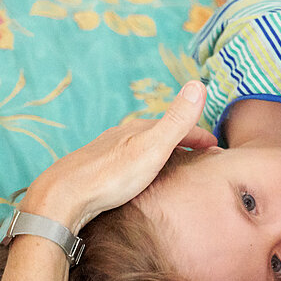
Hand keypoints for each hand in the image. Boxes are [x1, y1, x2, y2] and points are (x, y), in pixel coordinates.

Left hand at [23, 81, 215, 231]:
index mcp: (140, 130)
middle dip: (182, 141)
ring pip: (141, 147)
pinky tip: (137, 176)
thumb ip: (177, 119)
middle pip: (159, 135)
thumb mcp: (152, 147)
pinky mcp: (97, 169)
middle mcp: (123, 137)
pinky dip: (142, 164)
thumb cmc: (111, 176)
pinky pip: (127, 162)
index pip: (178, 127)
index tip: (216, 147)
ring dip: (161, 152)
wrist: (63, 197)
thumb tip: (198, 84)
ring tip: (173, 164)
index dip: (200, 135)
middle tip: (198, 154)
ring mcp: (108, 152)